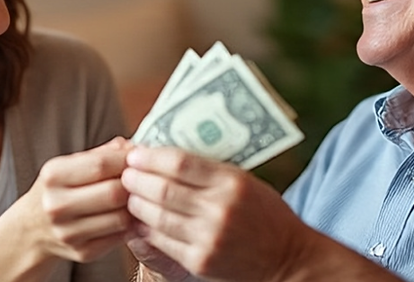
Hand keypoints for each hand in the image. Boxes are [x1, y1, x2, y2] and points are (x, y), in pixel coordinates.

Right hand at [18, 136, 132, 262]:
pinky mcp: (82, 252)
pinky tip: (127, 215)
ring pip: (121, 217)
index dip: (128, 159)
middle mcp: (56, 205)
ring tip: (137, 197)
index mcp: (53, 175)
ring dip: (135, 206)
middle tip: (142, 179)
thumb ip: (101, 154)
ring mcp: (68, 232)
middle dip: (134, 184)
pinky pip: (120, 237)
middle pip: (113, 193)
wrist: (31, 229)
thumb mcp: (69, 165)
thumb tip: (132, 147)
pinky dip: (130, 225)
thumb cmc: (56, 190)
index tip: (140, 157)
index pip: (101, 164)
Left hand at [122, 146, 311, 281]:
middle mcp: (219, 209)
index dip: (151, 156)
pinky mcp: (200, 261)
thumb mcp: (246, 182)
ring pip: (156, 216)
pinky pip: (162, 241)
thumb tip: (166, 156)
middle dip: (136, 179)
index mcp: (233, 182)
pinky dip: (146, 228)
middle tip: (125, 173)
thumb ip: (211, 171)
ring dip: (136, 203)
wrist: (287, 260)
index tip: (137, 152)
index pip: (180, 162)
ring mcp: (208, 237)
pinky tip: (140, 221)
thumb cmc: (267, 216)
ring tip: (129, 195)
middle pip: (162, 189)